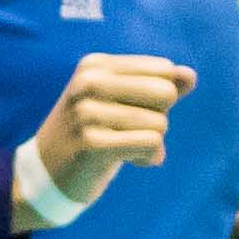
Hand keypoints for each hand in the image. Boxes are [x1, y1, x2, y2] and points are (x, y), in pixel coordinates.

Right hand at [28, 52, 196, 205]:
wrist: (48, 173)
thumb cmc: (93, 133)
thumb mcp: (121, 102)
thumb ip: (159, 85)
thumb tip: (190, 75)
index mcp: (96, 65)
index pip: (163, 70)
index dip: (159, 96)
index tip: (132, 111)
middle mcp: (89, 82)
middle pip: (165, 93)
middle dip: (158, 118)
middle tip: (130, 132)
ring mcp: (87, 113)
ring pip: (159, 123)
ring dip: (152, 143)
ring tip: (125, 148)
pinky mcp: (92, 143)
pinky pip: (150, 144)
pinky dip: (148, 157)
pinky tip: (129, 162)